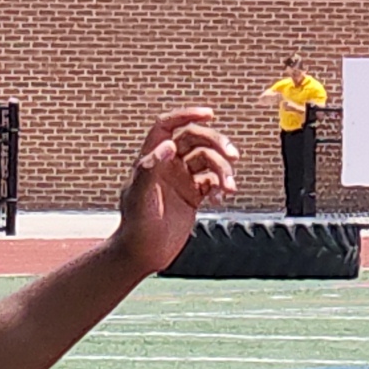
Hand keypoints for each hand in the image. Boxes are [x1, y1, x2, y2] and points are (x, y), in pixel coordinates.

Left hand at [110, 107, 236, 274]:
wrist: (143, 254)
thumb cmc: (136, 226)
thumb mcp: (139, 196)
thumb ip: (151, 168)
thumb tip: (169, 146)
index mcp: (152, 159)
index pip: (167, 126)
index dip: (186, 115)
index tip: (209, 114)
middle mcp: (168, 165)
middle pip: (196, 140)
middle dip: (217, 143)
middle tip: (233, 155)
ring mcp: (181, 179)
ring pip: (209, 160)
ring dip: (223, 170)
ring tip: (229, 188)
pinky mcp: (193, 195)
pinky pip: (213, 181)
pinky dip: (221, 186)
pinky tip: (221, 199)